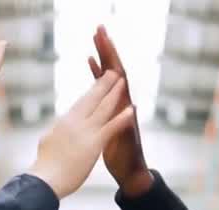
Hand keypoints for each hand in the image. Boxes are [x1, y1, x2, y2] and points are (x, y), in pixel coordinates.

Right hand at [27, 71, 135, 198]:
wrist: (45, 180)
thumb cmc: (45, 166)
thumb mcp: (49, 142)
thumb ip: (56, 132)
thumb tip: (56, 128)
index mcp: (65, 122)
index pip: (82, 102)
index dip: (93, 90)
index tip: (100, 80)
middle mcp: (75, 122)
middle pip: (92, 98)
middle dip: (104, 84)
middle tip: (114, 72)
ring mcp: (85, 131)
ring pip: (103, 107)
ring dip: (114, 93)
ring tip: (123, 80)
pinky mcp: (94, 144)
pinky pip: (111, 127)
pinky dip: (122, 117)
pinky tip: (132, 109)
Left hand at [88, 26, 152, 196]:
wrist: (130, 172)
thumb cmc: (115, 152)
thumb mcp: (100, 130)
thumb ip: (98, 115)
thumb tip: (89, 105)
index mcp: (112, 103)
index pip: (105, 74)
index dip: (100, 56)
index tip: (95, 38)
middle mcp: (121, 102)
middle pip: (113, 70)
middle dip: (107, 48)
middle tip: (100, 27)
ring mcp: (125, 110)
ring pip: (119, 79)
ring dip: (111, 58)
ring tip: (105, 39)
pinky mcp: (127, 121)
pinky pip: (121, 100)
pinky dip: (116, 86)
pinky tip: (112, 71)